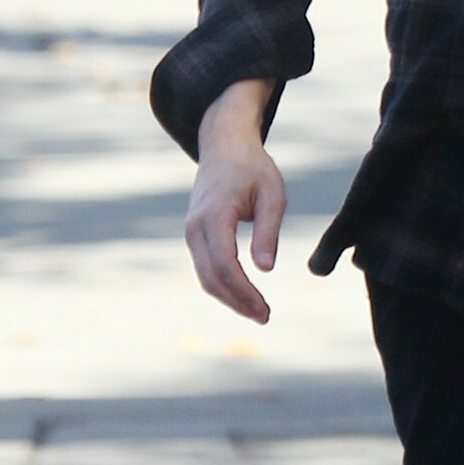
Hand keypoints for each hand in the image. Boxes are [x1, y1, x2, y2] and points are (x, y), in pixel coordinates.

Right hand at [186, 79, 283, 322]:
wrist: (224, 147)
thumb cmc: (253, 168)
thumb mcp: (272, 195)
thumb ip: (268, 231)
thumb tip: (264, 269)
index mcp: (214, 216)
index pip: (226, 266)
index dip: (245, 293)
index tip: (265, 309)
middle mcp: (195, 227)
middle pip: (212, 278)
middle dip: (238, 302)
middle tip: (265, 317)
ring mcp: (191, 232)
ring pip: (206, 277)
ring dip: (230, 298)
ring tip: (258, 311)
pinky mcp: (195, 235)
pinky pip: (206, 267)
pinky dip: (223, 285)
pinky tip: (244, 295)